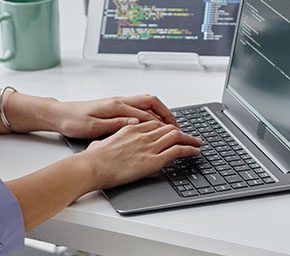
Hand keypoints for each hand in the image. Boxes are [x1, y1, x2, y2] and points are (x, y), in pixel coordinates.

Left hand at [50, 94, 176, 138]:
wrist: (60, 115)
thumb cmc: (74, 121)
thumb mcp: (93, 126)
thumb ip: (116, 124)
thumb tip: (136, 123)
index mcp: (116, 106)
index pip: (146, 111)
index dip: (161, 122)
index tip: (173, 131)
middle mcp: (120, 101)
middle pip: (151, 101)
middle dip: (166, 113)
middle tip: (177, 126)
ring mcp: (118, 103)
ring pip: (146, 103)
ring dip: (160, 112)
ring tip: (170, 125)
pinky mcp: (115, 107)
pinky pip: (139, 106)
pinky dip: (150, 113)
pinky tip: (153, 123)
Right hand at [82, 120, 201, 189]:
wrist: (92, 166)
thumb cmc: (93, 159)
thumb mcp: (99, 144)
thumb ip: (104, 143)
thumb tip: (99, 146)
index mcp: (130, 128)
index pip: (154, 123)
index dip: (165, 127)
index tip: (171, 131)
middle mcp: (142, 134)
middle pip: (168, 127)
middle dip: (181, 131)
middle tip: (189, 136)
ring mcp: (149, 146)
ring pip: (177, 136)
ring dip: (190, 139)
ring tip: (197, 143)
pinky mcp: (154, 160)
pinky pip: (178, 150)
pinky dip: (190, 149)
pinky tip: (195, 152)